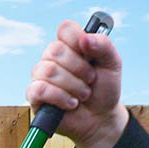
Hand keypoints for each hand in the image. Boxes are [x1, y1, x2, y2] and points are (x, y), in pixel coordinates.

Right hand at [27, 21, 127, 147]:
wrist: (100, 118)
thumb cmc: (104, 90)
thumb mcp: (112, 63)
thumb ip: (103, 45)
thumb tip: (85, 39)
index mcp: (72, 46)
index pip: (65, 29)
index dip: (76, 38)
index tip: (89, 53)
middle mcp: (54, 60)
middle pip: (55, 50)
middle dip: (78, 68)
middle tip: (90, 80)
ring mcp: (42, 78)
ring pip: (47, 71)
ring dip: (71, 85)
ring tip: (83, 95)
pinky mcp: (36, 98)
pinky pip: (39, 90)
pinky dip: (58, 97)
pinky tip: (70, 103)